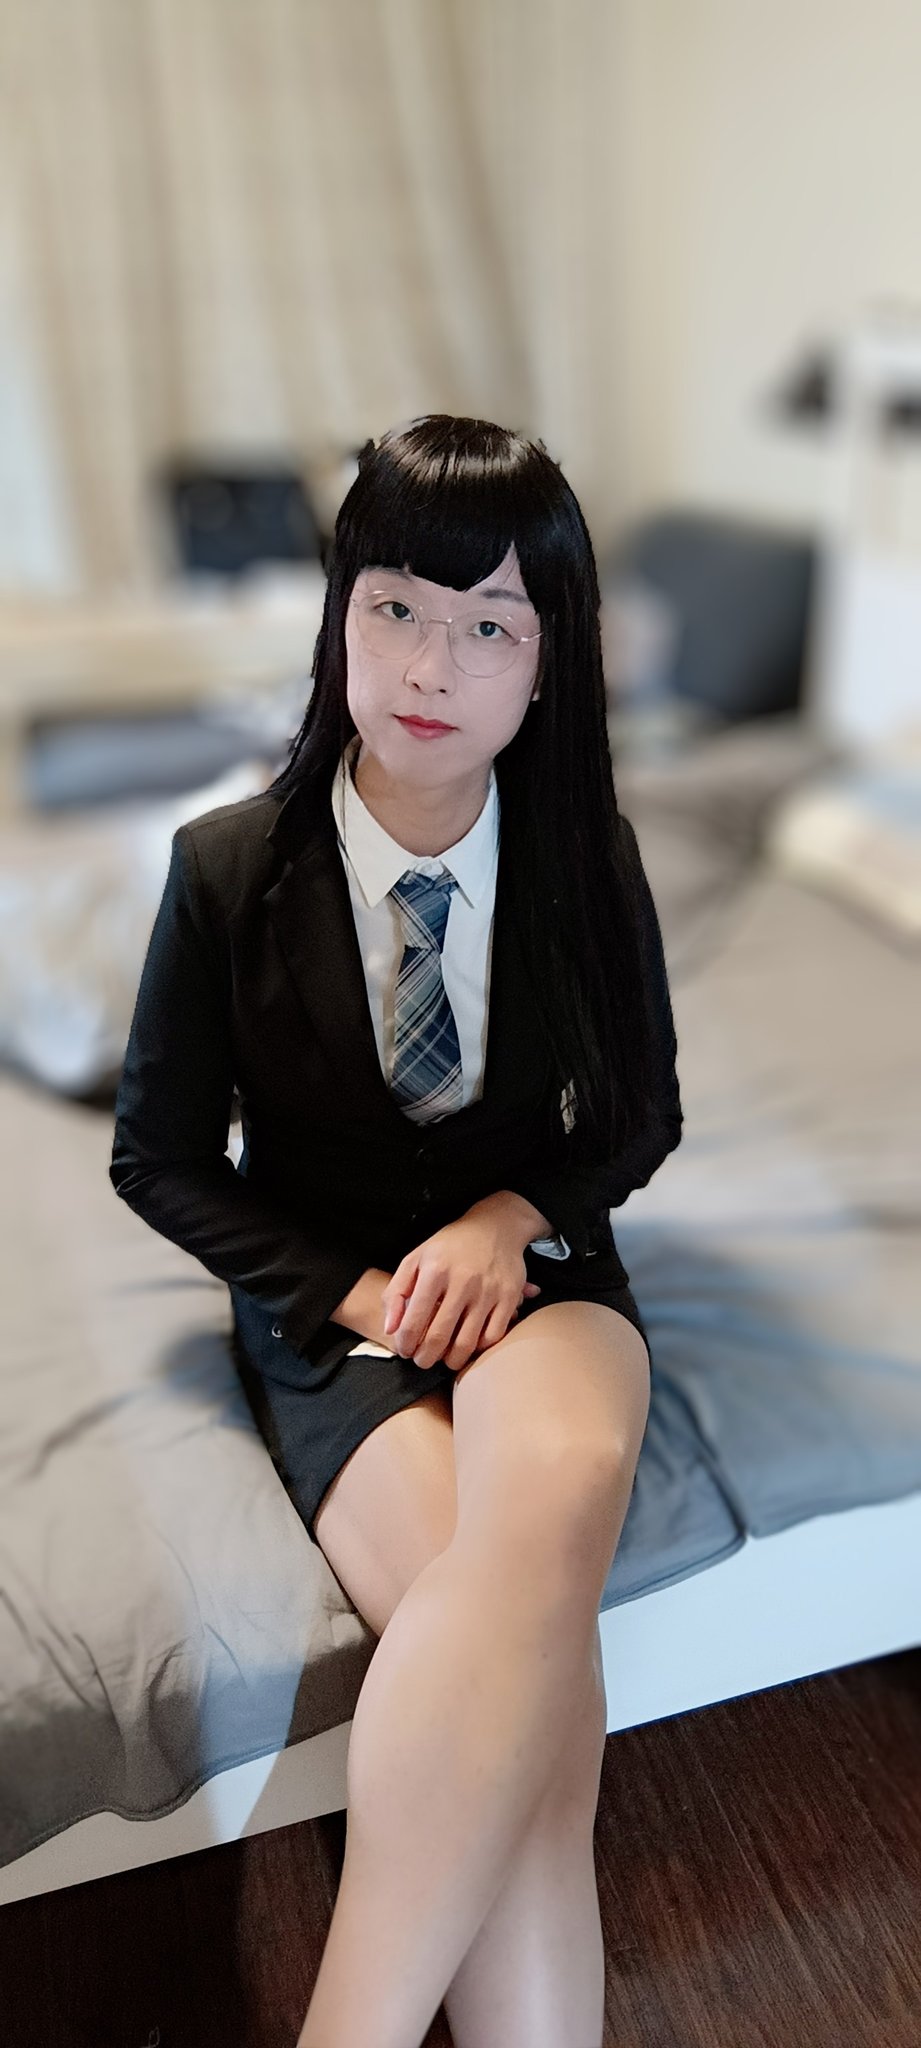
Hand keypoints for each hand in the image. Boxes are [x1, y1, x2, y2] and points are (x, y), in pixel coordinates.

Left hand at [381, 1208, 541, 1371]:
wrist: (495, 1227)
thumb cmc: (450, 1246)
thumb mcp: (416, 1259)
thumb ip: (395, 1292)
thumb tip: (390, 1328)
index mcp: (434, 1271)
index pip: (414, 1321)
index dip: (406, 1344)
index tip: (405, 1350)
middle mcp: (462, 1281)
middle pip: (439, 1337)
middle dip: (426, 1358)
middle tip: (422, 1361)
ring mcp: (488, 1291)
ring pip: (467, 1343)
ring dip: (452, 1360)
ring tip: (444, 1359)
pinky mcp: (509, 1297)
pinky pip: (492, 1336)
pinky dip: (479, 1348)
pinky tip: (469, 1344)